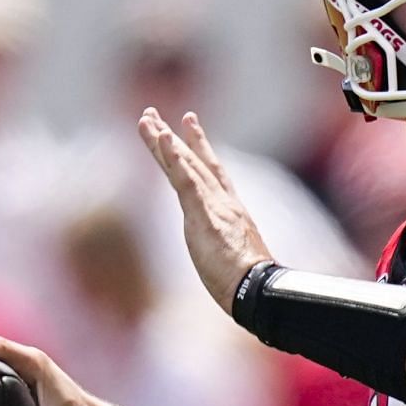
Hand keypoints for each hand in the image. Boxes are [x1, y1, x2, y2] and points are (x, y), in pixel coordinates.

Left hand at [138, 106, 272, 314]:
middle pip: (193, 162)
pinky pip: (186, 181)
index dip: (198, 146)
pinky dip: (175, 158)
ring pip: (185, 166)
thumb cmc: (247, 283)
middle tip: (152, 114)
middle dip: (172, 137)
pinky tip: (163, 138)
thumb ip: (227, 246)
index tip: (188, 123)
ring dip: (164, 141)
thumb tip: (228, 256)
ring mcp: (214, 206)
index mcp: (230, 211)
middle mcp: (223, 201)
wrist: (257, 291)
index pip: (211, 172)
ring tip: (148, 119)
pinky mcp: (205, 215)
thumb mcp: (234, 258)